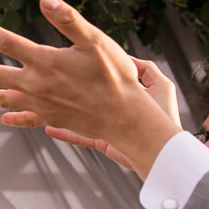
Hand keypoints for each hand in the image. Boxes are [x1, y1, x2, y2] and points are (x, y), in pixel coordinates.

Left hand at [0, 0, 183, 176]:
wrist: (123, 116)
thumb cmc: (113, 76)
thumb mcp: (94, 40)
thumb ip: (68, 19)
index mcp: (45, 62)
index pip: (10, 43)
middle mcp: (36, 85)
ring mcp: (41, 105)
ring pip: (5, 99)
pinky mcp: (50, 119)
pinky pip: (25, 118)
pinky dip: (12, 118)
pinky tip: (4, 118)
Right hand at [45, 56, 182, 174]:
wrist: (165, 149)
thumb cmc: (165, 117)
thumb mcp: (161, 85)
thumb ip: (146, 69)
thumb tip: (126, 59)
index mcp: (124, 93)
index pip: (104, 78)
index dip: (91, 69)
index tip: (76, 58)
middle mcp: (112, 108)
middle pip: (86, 96)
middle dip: (70, 88)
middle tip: (52, 79)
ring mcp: (106, 125)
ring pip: (78, 116)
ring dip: (62, 111)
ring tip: (43, 103)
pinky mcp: (103, 140)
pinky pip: (80, 136)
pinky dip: (65, 133)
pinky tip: (50, 128)